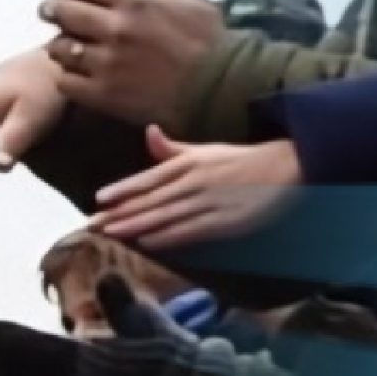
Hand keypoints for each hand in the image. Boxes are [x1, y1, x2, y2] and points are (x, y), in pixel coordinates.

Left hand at [36, 0, 224, 127]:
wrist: (224, 91)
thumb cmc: (210, 40)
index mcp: (136, 0)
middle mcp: (116, 29)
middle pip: (62, 11)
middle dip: (50, 8)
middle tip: (49, 9)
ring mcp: (108, 64)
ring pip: (58, 48)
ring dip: (57, 43)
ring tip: (65, 43)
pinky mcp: (105, 96)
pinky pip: (65, 82)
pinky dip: (65, 76)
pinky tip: (75, 72)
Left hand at [91, 128, 300, 249]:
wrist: (283, 168)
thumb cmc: (238, 160)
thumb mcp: (204, 150)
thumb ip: (172, 150)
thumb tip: (149, 132)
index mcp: (188, 162)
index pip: (148, 178)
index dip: (122, 189)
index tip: (98, 199)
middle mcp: (195, 181)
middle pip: (151, 200)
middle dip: (120, 213)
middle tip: (93, 223)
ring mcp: (210, 202)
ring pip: (166, 216)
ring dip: (137, 226)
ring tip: (111, 233)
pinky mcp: (226, 221)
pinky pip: (191, 231)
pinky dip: (168, 237)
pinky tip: (147, 243)